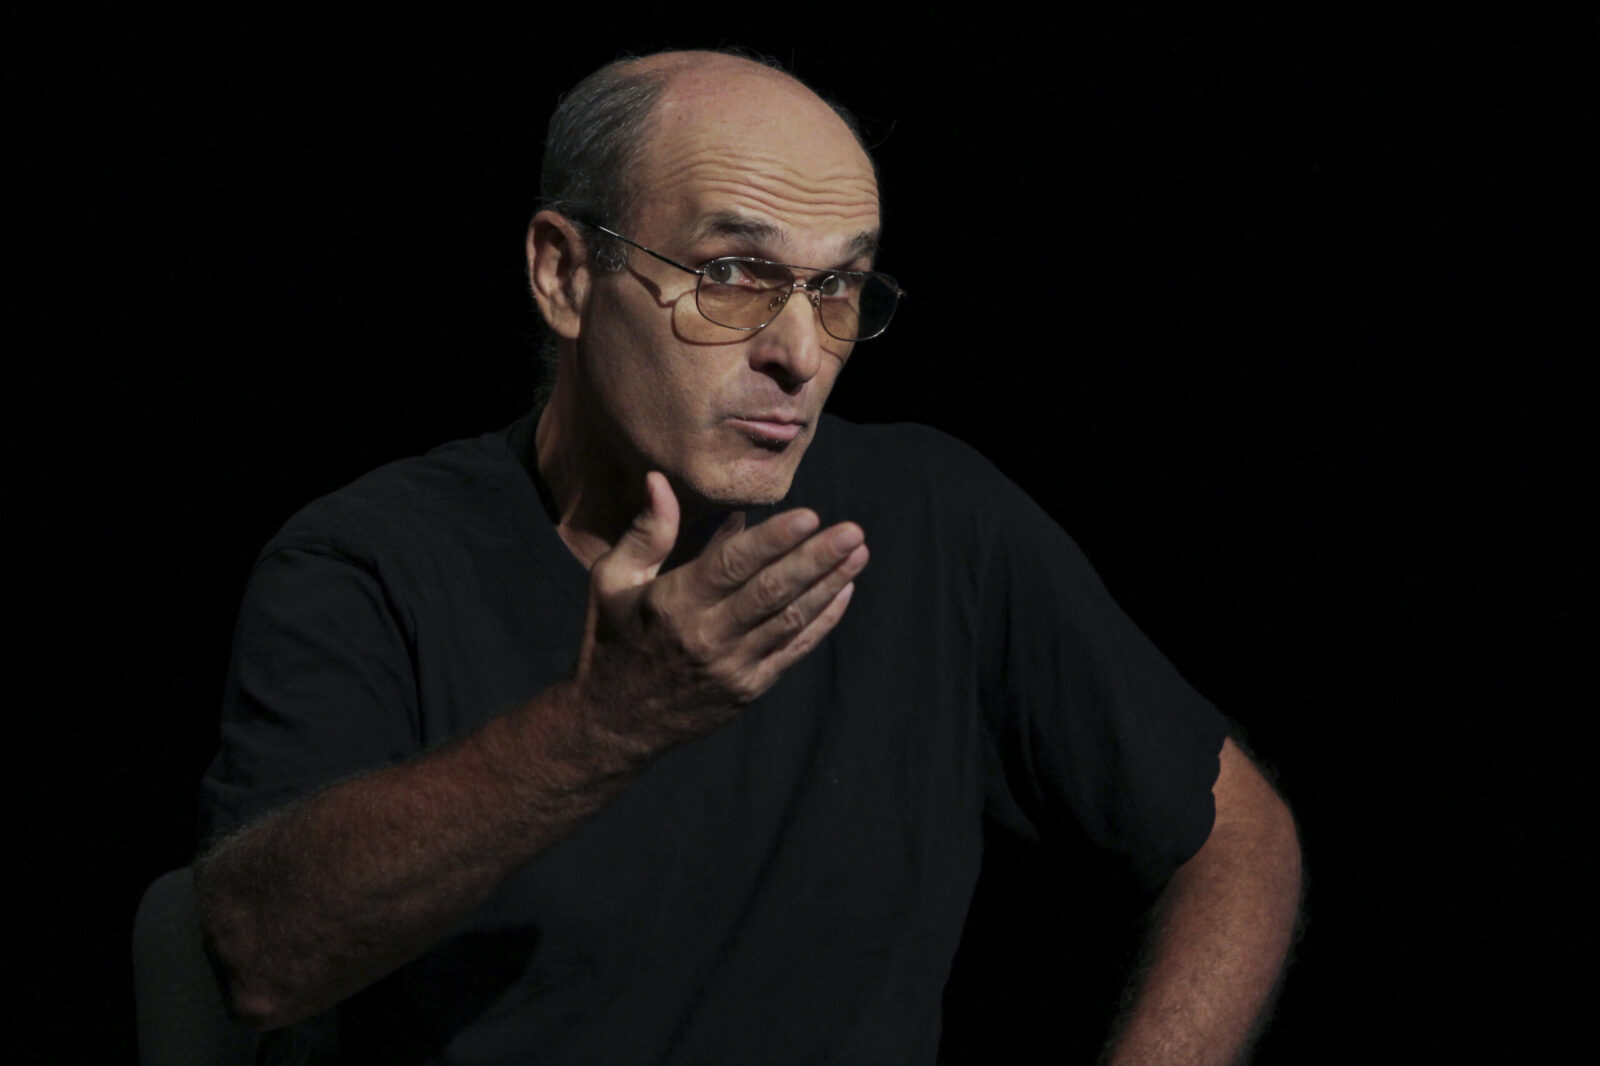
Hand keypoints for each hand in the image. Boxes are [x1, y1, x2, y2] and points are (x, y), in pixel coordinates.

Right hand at [573, 472, 867, 759]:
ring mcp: (732, 666)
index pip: (732, 566)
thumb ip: (646, 533)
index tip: (810, 515)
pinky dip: (822, 622)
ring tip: (858, 553)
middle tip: (852, 530)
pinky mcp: (749, 689)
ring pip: (790, 620)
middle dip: (816, 559)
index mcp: (673, 604)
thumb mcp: (612, 581)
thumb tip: (659, 480)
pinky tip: (844, 592)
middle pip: (772, 592)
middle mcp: (707, 636)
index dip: (773, 540)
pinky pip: (794, 651)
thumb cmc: (612, 639)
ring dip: (829, 585)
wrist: (613, 723)